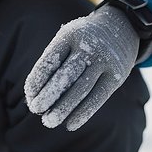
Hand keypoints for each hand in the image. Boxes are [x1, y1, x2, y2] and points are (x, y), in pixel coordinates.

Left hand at [24, 5, 139, 130]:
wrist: (122, 27)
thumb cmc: (83, 39)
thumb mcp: (68, 38)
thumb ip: (54, 61)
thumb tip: (34, 95)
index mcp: (70, 35)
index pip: (51, 59)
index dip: (38, 78)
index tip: (29, 95)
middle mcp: (88, 47)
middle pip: (66, 75)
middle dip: (49, 94)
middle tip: (35, 109)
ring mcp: (104, 61)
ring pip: (82, 88)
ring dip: (64, 107)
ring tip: (49, 122)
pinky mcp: (116, 76)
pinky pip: (98, 97)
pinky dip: (83, 112)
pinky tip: (70, 125)